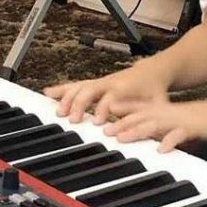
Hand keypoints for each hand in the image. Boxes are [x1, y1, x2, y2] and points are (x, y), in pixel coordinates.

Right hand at [43, 62, 170, 123]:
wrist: (153, 71)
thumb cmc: (155, 90)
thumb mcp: (158, 105)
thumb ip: (151, 119)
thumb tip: (146, 136)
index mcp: (125, 88)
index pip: (110, 98)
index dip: (103, 109)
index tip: (98, 122)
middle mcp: (110, 83)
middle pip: (89, 90)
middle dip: (80, 104)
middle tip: (73, 119)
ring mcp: (101, 82)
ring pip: (80, 86)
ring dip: (67, 98)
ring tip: (58, 112)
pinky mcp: (95, 83)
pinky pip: (76, 85)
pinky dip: (62, 89)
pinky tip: (48, 93)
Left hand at [103, 95, 206, 152]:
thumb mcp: (190, 128)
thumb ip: (173, 133)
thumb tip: (159, 143)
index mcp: (171, 112)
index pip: (142, 109)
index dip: (122, 113)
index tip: (102, 118)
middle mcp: (175, 113)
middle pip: (143, 115)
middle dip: (121, 123)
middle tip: (103, 132)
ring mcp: (186, 119)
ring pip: (157, 122)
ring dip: (137, 130)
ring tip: (121, 139)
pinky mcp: (200, 128)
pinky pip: (183, 134)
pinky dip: (171, 141)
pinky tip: (161, 149)